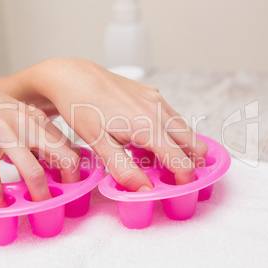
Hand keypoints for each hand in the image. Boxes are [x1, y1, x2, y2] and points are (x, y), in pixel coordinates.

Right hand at [0, 65, 79, 206]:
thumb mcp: (19, 114)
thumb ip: (36, 133)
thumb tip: (53, 158)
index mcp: (38, 119)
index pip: (69, 145)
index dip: (77, 167)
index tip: (75, 182)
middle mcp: (27, 126)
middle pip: (65, 157)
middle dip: (71, 181)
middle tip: (67, 197)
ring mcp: (5, 135)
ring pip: (33, 173)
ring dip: (39, 196)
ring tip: (38, 208)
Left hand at [5, 58, 207, 190]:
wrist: (74, 77)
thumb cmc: (82, 108)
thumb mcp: (98, 143)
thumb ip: (124, 169)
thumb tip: (146, 190)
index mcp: (148, 126)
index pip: (180, 159)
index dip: (185, 178)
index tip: (180, 189)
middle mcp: (158, 110)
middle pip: (193, 142)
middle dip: (192, 162)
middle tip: (176, 178)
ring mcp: (156, 99)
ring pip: (184, 129)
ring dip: (181, 148)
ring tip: (159, 162)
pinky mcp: (151, 93)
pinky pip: (171, 116)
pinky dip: (170, 133)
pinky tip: (149, 141)